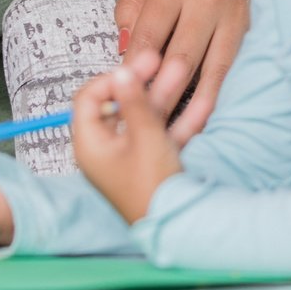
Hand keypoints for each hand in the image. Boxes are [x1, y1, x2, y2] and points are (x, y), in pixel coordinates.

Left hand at [71, 51, 183, 222]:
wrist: (178, 227)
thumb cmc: (152, 188)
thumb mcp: (144, 136)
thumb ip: (133, 101)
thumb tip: (121, 70)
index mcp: (90, 143)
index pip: (89, 98)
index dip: (111, 78)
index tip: (136, 67)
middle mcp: (104, 149)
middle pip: (118, 106)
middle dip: (144, 83)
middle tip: (160, 62)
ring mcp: (127, 157)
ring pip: (143, 118)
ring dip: (164, 96)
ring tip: (184, 72)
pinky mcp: (148, 164)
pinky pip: (159, 135)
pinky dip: (176, 121)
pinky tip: (202, 103)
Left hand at [116, 0, 262, 142]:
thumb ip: (131, 6)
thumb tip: (124, 53)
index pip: (148, 36)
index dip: (134, 71)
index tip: (122, 98)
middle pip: (180, 58)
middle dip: (161, 97)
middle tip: (143, 129)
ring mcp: (233, 12)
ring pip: (212, 68)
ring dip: (193, 105)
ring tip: (175, 133)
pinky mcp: (252, 24)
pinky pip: (234, 65)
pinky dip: (220, 92)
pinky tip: (206, 115)